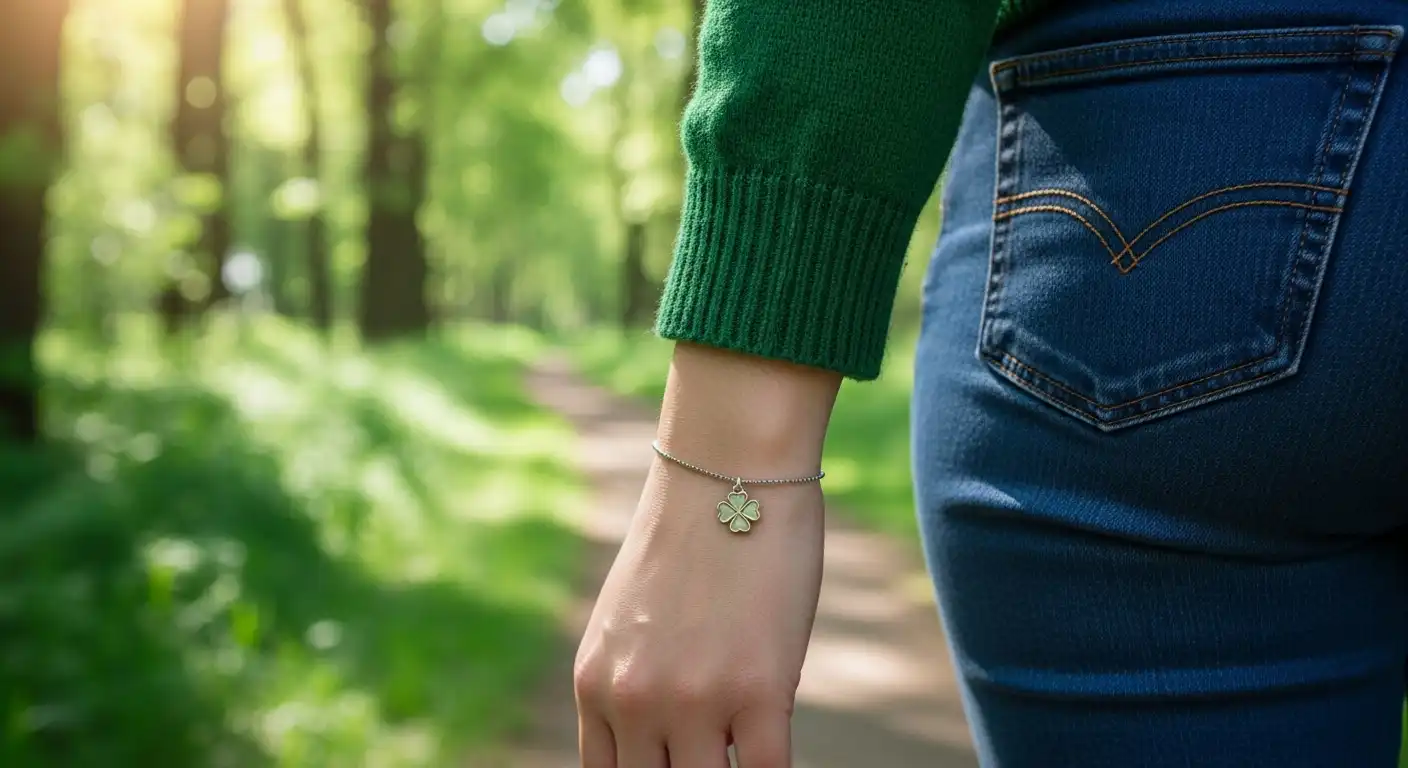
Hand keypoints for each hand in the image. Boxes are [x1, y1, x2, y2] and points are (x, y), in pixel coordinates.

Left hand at [573, 344, 838, 767]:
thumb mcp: (633, 619)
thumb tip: (673, 741)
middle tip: (716, 754)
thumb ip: (636, 682)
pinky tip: (780, 743)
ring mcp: (695, 701)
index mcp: (594, 685)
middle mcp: (634, 700)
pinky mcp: (759, 692)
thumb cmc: (692, 538)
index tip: (677, 766)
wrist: (730, 469)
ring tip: (748, 741)